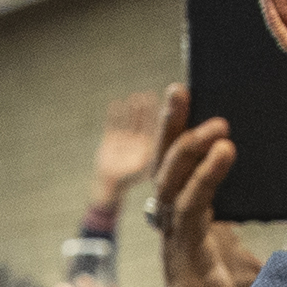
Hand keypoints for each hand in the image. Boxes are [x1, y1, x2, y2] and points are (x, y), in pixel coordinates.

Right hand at [85, 80, 164, 218]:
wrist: (109, 189)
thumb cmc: (129, 179)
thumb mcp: (147, 166)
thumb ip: (158, 157)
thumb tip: (178, 145)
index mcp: (150, 147)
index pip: (159, 128)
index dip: (163, 116)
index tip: (167, 105)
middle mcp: (139, 141)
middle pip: (145, 121)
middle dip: (147, 110)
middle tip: (151, 97)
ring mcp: (125, 139)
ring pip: (130, 120)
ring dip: (133, 110)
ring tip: (136, 98)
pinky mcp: (111, 139)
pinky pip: (113, 124)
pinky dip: (114, 115)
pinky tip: (116, 105)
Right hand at [149, 88, 253, 286]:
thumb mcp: (281, 267)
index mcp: (197, 230)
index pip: (181, 173)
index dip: (181, 137)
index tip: (189, 99)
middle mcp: (181, 233)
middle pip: (165, 170)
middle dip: (170, 129)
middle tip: (180, 90)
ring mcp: (179, 247)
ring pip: (170, 185)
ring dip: (188, 149)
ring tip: (218, 125)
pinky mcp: (186, 260)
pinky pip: (190, 209)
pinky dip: (206, 177)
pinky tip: (226, 152)